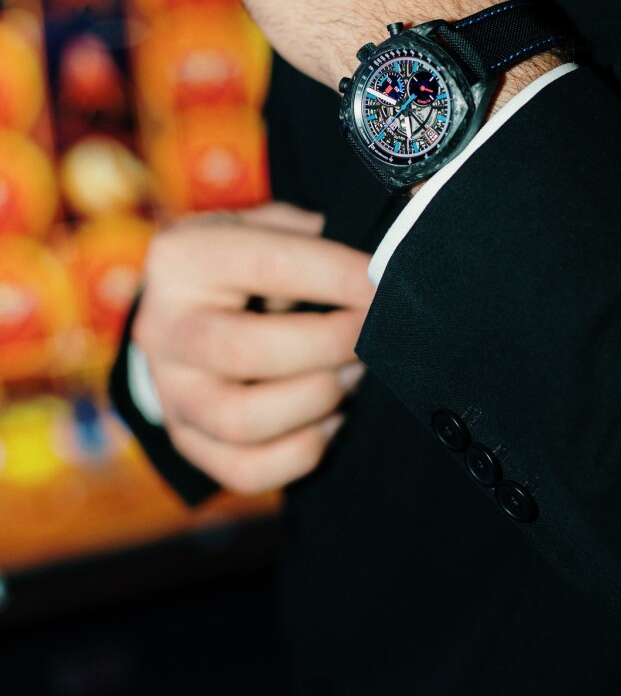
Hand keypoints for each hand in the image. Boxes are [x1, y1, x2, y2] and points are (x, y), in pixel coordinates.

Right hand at [132, 202, 374, 494]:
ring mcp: (170, 390)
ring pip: (242, 421)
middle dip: (328, 345)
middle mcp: (164, 327)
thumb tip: (377, 255)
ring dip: (315, 401)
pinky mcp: (184, 438)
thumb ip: (308, 234)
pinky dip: (299, 453)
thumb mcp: (262, 225)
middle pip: (249, 351)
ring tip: (352, 377)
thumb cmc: (238, 262)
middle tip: (369, 336)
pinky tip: (329, 423)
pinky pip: (244, 469)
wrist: (176, 306)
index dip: (338, 276)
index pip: (270, 264)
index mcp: (183, 259)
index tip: (383, 286)